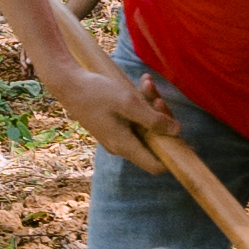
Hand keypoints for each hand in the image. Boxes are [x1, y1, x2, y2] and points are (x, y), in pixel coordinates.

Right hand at [40, 47, 165, 164]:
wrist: (67, 84)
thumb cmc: (96, 93)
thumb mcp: (128, 102)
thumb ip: (153, 119)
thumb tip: (176, 131)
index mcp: (124, 145)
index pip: (156, 166)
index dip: (171, 154)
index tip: (180, 135)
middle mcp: (121, 146)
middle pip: (153, 142)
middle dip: (161, 119)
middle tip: (157, 97)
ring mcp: (116, 137)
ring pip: (144, 128)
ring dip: (151, 107)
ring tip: (146, 83)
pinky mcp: (112, 127)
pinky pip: (134, 121)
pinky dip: (140, 105)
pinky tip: (140, 84)